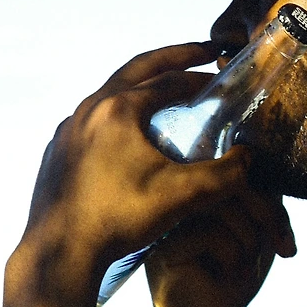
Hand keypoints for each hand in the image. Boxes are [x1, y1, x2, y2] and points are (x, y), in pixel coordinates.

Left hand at [16, 43, 259, 293]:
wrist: (61, 254)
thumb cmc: (120, 219)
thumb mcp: (184, 196)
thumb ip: (226, 174)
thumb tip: (249, 158)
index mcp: (118, 109)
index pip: (169, 80)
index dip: (200, 77)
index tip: (219, 76)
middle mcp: (88, 110)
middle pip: (137, 70)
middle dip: (172, 59)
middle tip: (200, 52)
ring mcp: (67, 131)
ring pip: (111, 95)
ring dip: (142, 89)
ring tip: (166, 94)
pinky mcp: (57, 153)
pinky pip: (93, 123)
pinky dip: (118, 117)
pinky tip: (130, 138)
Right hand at [145, 179, 295, 306]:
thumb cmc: (231, 281)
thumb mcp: (259, 236)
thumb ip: (263, 199)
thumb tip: (264, 162)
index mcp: (204, 194)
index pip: (242, 174)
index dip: (270, 203)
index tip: (285, 240)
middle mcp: (185, 199)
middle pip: (235, 182)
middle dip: (268, 217)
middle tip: (279, 248)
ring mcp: (171, 218)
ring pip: (225, 205)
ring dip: (249, 240)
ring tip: (242, 265)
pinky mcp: (164, 242)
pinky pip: (211, 233)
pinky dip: (231, 256)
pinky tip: (224, 275)